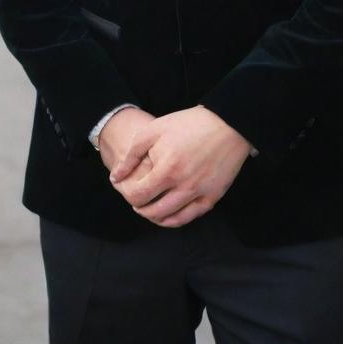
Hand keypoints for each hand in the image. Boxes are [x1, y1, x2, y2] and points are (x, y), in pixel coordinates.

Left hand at [108, 106, 252, 227]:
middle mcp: (183, 187)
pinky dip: (175, 220)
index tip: (124, 187)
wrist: (227, 123)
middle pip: (152, 211)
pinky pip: (190, 217)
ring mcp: (199, 194)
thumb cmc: (189, 123)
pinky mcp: (213, 197)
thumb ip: (132, 155)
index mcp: (167, 169)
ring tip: (148, 206)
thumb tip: (115, 178)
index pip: (137, 195)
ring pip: (170, 218)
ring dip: (154, 216)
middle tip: (135, 198)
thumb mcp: (155, 130)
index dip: (126, 193)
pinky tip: (168, 214)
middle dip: (138, 207)